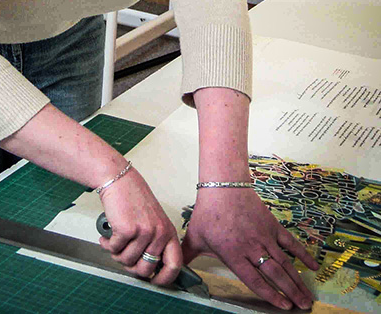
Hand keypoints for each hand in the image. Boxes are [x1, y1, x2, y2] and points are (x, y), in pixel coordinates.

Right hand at [97, 167, 182, 286]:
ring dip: (116, 254)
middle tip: (124, 257)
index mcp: (169, 231)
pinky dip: (107, 245)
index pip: (175, 265)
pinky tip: (107, 237)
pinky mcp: (127, 230)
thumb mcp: (153, 220)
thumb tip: (150, 269)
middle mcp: (159, 233)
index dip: (164, 279)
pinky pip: (114, 250)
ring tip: (114, 242)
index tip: (154, 281)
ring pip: (127, 261)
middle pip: (146, 269)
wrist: (119, 179)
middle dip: (131, 267)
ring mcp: (144, 232)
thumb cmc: (134, 198)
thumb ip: (155, 241)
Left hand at [181, 187, 318, 309]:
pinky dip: (303, 255)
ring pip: (285, 263)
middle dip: (290, 293)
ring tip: (308, 297)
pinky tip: (314, 267)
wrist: (223, 185)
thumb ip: (187, 256)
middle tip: (303, 307)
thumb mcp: (195, 236)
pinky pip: (290, 242)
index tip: (283, 307)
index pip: (254, 280)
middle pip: (274, 275)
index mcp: (233, 255)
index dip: (270, 295)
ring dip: (297, 280)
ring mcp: (264, 237)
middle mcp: (251, 248)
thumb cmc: (208, 212)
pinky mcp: (272, 225)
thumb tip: (175, 270)